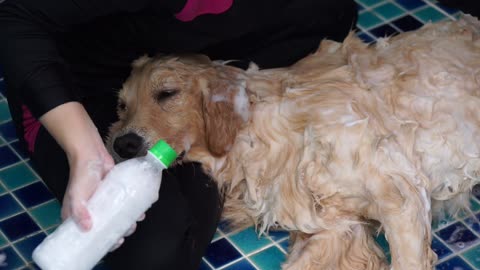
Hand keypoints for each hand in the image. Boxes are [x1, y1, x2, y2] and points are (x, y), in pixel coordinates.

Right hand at [40, 102, 144, 249]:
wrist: (91, 153)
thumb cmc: (81, 174)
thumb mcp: (77, 195)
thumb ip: (79, 211)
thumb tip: (87, 228)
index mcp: (77, 215)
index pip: (88, 234)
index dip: (101, 241)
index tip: (115, 242)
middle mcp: (90, 209)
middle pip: (105, 225)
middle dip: (119, 230)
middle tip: (129, 229)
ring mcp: (103, 200)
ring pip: (116, 214)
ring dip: (128, 218)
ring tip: (137, 219)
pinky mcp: (113, 191)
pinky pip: (123, 201)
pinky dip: (132, 205)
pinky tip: (141, 207)